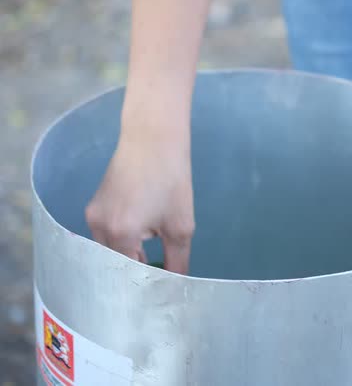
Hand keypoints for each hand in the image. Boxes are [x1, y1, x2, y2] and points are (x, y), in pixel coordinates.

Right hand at [85, 128, 194, 273]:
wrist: (154, 138)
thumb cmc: (171, 180)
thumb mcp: (180, 226)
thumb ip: (177, 261)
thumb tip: (176, 285)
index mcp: (119, 234)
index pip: (126, 276)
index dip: (144, 285)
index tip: (159, 290)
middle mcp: (98, 226)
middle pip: (114, 264)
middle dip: (136, 270)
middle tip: (159, 272)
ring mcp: (93, 214)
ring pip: (109, 249)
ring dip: (130, 253)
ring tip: (154, 246)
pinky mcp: (96, 203)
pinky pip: (107, 232)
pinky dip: (123, 237)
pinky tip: (144, 226)